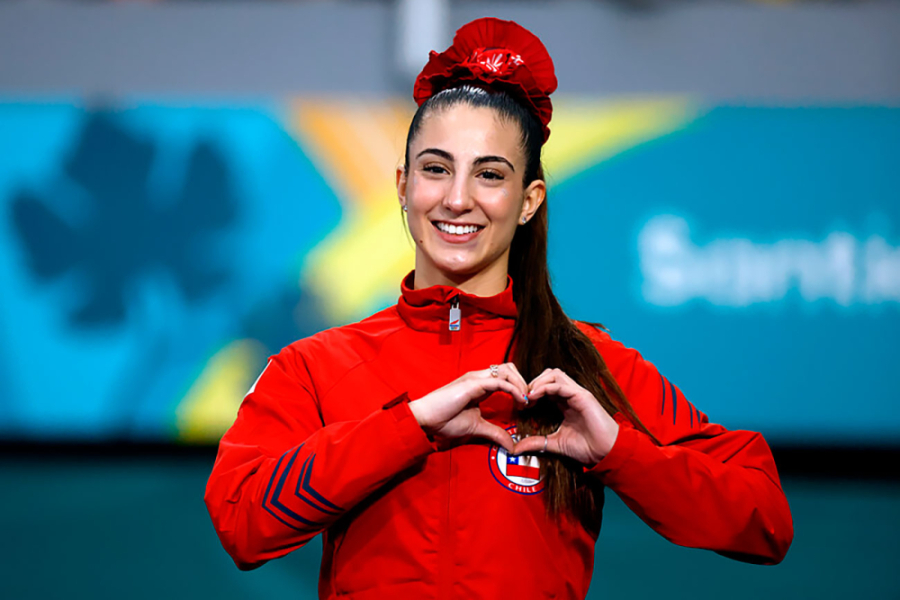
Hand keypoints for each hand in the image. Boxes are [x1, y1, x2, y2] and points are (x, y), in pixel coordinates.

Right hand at [409, 363, 529, 452]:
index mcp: (480, 385)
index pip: (506, 377)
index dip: (520, 387)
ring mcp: (476, 378)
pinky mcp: (473, 384)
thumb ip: (494, 433)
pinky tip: (520, 401)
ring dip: (521, 384)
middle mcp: (479, 377)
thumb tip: (511, 445)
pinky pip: (500, 381)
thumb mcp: (476, 428)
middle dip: (524, 381)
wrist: (425, 419)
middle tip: (529, 401)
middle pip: (510, 368)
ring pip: (507, 370)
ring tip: (526, 401)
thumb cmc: (444, 420)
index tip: (527, 405)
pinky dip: (514, 389)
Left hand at [511, 368, 618, 465]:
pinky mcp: (582, 396)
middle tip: (523, 399)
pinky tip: (534, 397)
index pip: (544, 386)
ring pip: (554, 373)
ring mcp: (576, 393)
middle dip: (532, 383)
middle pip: (548, 374)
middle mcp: (570, 394)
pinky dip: (544, 387)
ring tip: (528, 397)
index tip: (520, 405)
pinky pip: (560, 384)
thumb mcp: (555, 444)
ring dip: (537, 382)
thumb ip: (537, 443)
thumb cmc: (586, 447)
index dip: (530, 392)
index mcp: (564, 403)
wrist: (606, 452)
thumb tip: (517, 448)